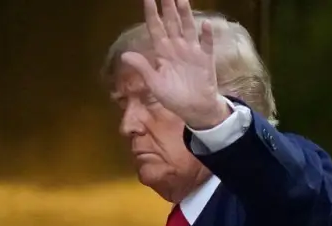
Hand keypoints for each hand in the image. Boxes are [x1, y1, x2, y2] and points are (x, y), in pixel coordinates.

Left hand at [121, 0, 229, 130]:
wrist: (195, 109)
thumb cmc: (174, 97)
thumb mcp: (155, 84)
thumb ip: (143, 68)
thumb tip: (125, 55)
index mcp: (162, 52)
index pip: (155, 27)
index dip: (151, 13)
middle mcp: (177, 46)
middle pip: (171, 22)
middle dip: (168, 6)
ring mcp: (192, 50)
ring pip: (188, 27)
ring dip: (185, 14)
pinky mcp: (206, 58)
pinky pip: (206, 43)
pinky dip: (206, 34)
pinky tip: (205, 24)